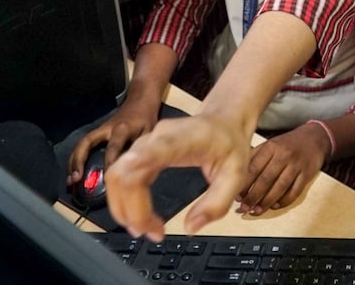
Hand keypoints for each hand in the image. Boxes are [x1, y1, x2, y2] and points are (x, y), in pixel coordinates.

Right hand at [67, 94, 160, 185]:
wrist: (140, 100)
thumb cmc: (146, 118)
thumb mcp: (148, 133)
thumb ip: (140, 149)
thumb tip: (133, 170)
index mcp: (122, 129)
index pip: (113, 147)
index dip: (109, 163)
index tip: (107, 179)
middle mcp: (107, 128)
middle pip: (86, 142)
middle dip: (79, 161)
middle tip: (75, 180)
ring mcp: (100, 130)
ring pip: (81, 144)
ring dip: (73, 162)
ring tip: (71, 181)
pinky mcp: (97, 132)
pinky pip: (83, 145)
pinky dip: (76, 158)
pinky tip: (74, 172)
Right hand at [106, 113, 250, 240]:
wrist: (222, 120)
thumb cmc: (228, 143)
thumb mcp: (236, 174)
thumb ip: (217, 203)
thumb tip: (191, 226)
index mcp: (184, 139)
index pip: (155, 148)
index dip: (137, 161)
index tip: (126, 175)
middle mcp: (158, 138)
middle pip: (127, 173)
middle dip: (132, 210)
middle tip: (152, 233)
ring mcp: (147, 144)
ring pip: (118, 177)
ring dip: (124, 208)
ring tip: (146, 229)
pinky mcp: (142, 152)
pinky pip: (123, 178)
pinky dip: (126, 201)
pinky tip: (141, 217)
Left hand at [236, 124, 330, 214]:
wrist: (314, 137)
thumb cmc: (288, 143)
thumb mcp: (270, 144)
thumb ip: (255, 157)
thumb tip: (239, 178)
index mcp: (271, 147)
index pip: (254, 168)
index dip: (244, 184)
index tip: (237, 196)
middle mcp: (283, 155)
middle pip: (265, 179)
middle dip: (252, 197)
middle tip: (243, 208)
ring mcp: (296, 165)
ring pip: (280, 187)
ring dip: (267, 202)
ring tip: (256, 211)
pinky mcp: (307, 174)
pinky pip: (294, 191)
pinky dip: (284, 201)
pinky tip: (275, 206)